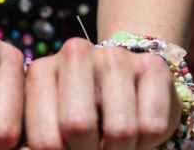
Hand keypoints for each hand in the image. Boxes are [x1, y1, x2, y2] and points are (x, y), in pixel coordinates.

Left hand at [24, 38, 178, 149]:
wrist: (127, 86)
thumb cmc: (82, 115)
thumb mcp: (51, 127)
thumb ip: (41, 141)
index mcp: (40, 72)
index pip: (45, 140)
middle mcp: (74, 53)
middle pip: (78, 127)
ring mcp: (115, 55)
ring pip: (120, 130)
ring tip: (116, 143)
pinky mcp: (153, 65)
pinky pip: (152, 125)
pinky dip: (148, 141)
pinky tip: (139, 129)